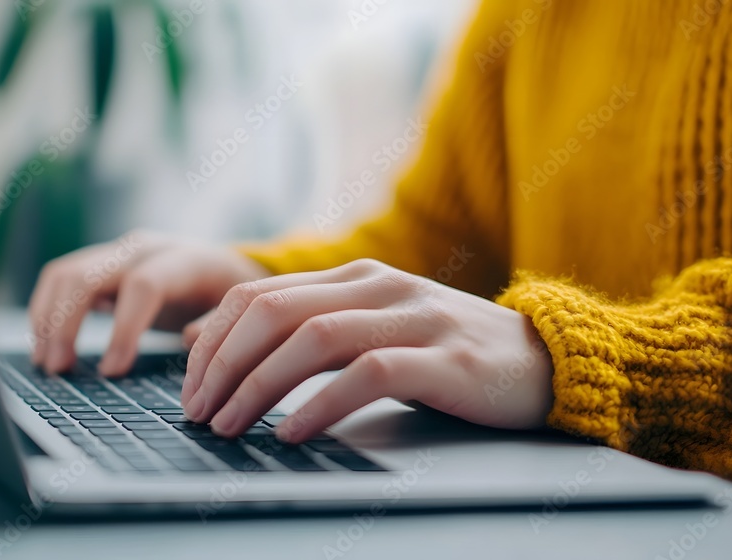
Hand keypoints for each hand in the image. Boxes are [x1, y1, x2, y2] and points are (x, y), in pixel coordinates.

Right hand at [28, 230, 268, 373]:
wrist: (221, 264)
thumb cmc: (228, 294)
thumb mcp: (238, 310)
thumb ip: (217, 324)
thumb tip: (187, 340)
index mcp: (183, 260)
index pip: (142, 286)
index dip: (123, 330)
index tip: (112, 372)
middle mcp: (143, 249)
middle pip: (88, 275)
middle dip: (67, 324)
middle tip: (59, 370)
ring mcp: (117, 253)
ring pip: (64, 274)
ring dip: (48, 319)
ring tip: (46, 364)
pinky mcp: (100, 264)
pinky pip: (60, 280)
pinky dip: (46, 312)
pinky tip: (45, 346)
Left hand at [180, 259, 553, 441]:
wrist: (541, 360)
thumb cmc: (444, 352)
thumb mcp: (370, 329)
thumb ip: (305, 329)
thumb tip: (215, 347)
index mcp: (353, 277)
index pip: (257, 295)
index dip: (211, 340)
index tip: (190, 386)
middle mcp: (377, 286)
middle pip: (273, 312)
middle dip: (221, 364)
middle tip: (197, 412)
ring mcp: (413, 318)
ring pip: (312, 339)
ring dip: (258, 386)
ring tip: (229, 425)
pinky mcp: (443, 359)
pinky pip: (368, 374)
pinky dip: (321, 405)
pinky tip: (293, 431)